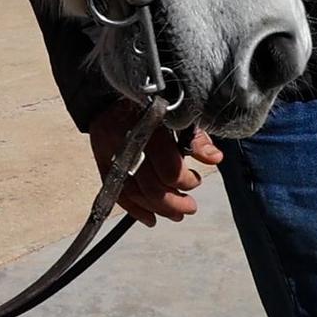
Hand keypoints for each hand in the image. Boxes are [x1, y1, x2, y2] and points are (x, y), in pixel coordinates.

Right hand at [86, 103, 221, 226]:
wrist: (110, 97)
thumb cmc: (151, 107)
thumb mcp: (178, 116)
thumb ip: (196, 138)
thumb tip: (215, 159)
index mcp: (151, 129)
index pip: (169, 169)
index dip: (186, 181)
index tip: (196, 180)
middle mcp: (128, 144)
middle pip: (151, 187)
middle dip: (174, 203)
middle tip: (190, 207)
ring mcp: (111, 155)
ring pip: (135, 194)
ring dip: (158, 209)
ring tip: (176, 214)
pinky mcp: (101, 163)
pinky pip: (117, 193)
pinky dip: (134, 210)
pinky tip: (150, 218)